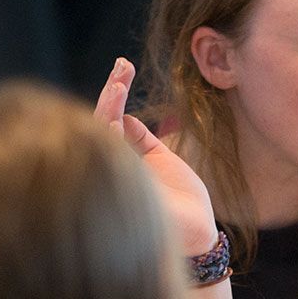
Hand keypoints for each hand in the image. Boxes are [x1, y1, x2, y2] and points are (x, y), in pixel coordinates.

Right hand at [96, 58, 219, 256]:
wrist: (199, 233)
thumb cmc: (185, 200)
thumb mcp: (164, 159)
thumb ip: (142, 139)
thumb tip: (124, 115)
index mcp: (124, 157)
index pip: (110, 119)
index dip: (114, 92)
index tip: (124, 65)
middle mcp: (114, 165)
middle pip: (98, 123)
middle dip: (110, 92)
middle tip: (122, 66)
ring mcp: (114, 176)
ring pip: (98, 137)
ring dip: (108, 106)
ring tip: (119, 82)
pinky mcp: (120, 189)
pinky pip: (106, 159)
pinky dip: (109, 134)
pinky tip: (117, 114)